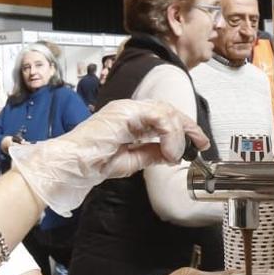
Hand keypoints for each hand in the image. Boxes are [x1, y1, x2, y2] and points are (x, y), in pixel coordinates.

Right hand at [8, 99, 208, 213]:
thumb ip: (151, 154)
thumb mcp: (131, 161)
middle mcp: (128, 110)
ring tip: (176, 154)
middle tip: (200, 142)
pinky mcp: (125, 113)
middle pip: (168, 109)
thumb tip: (172, 154)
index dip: (183, 128)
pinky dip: (169, 135)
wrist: (73, 165)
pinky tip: (167, 151)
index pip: (163, 116)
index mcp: (128, 120)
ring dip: (178, 134)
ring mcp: (126, 109)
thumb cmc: (92, 163)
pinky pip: (158, 117)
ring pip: (165, 111)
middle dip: (188, 126)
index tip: (197, 143)